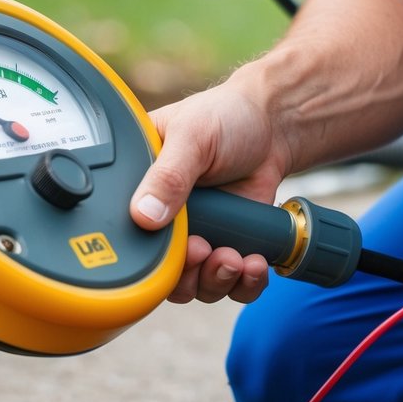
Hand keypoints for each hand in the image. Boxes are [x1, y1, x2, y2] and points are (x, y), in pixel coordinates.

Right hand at [128, 0, 402, 303]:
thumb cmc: (226, 117)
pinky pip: (231, 283)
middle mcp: (163, 218)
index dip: (149, 254)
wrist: (275, 126)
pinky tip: (254, 265)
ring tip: (235, 260)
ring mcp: (196, 235)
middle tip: (208, 253)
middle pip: (161, 271)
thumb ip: (167, 176)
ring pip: (196, 284)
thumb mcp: (191, 138)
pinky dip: (244, 283)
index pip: (127, 235)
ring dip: (216, 280)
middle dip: (188, 273)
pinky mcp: (228, 245)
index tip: (178, 247)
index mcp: (139, 187)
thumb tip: (144, 216)